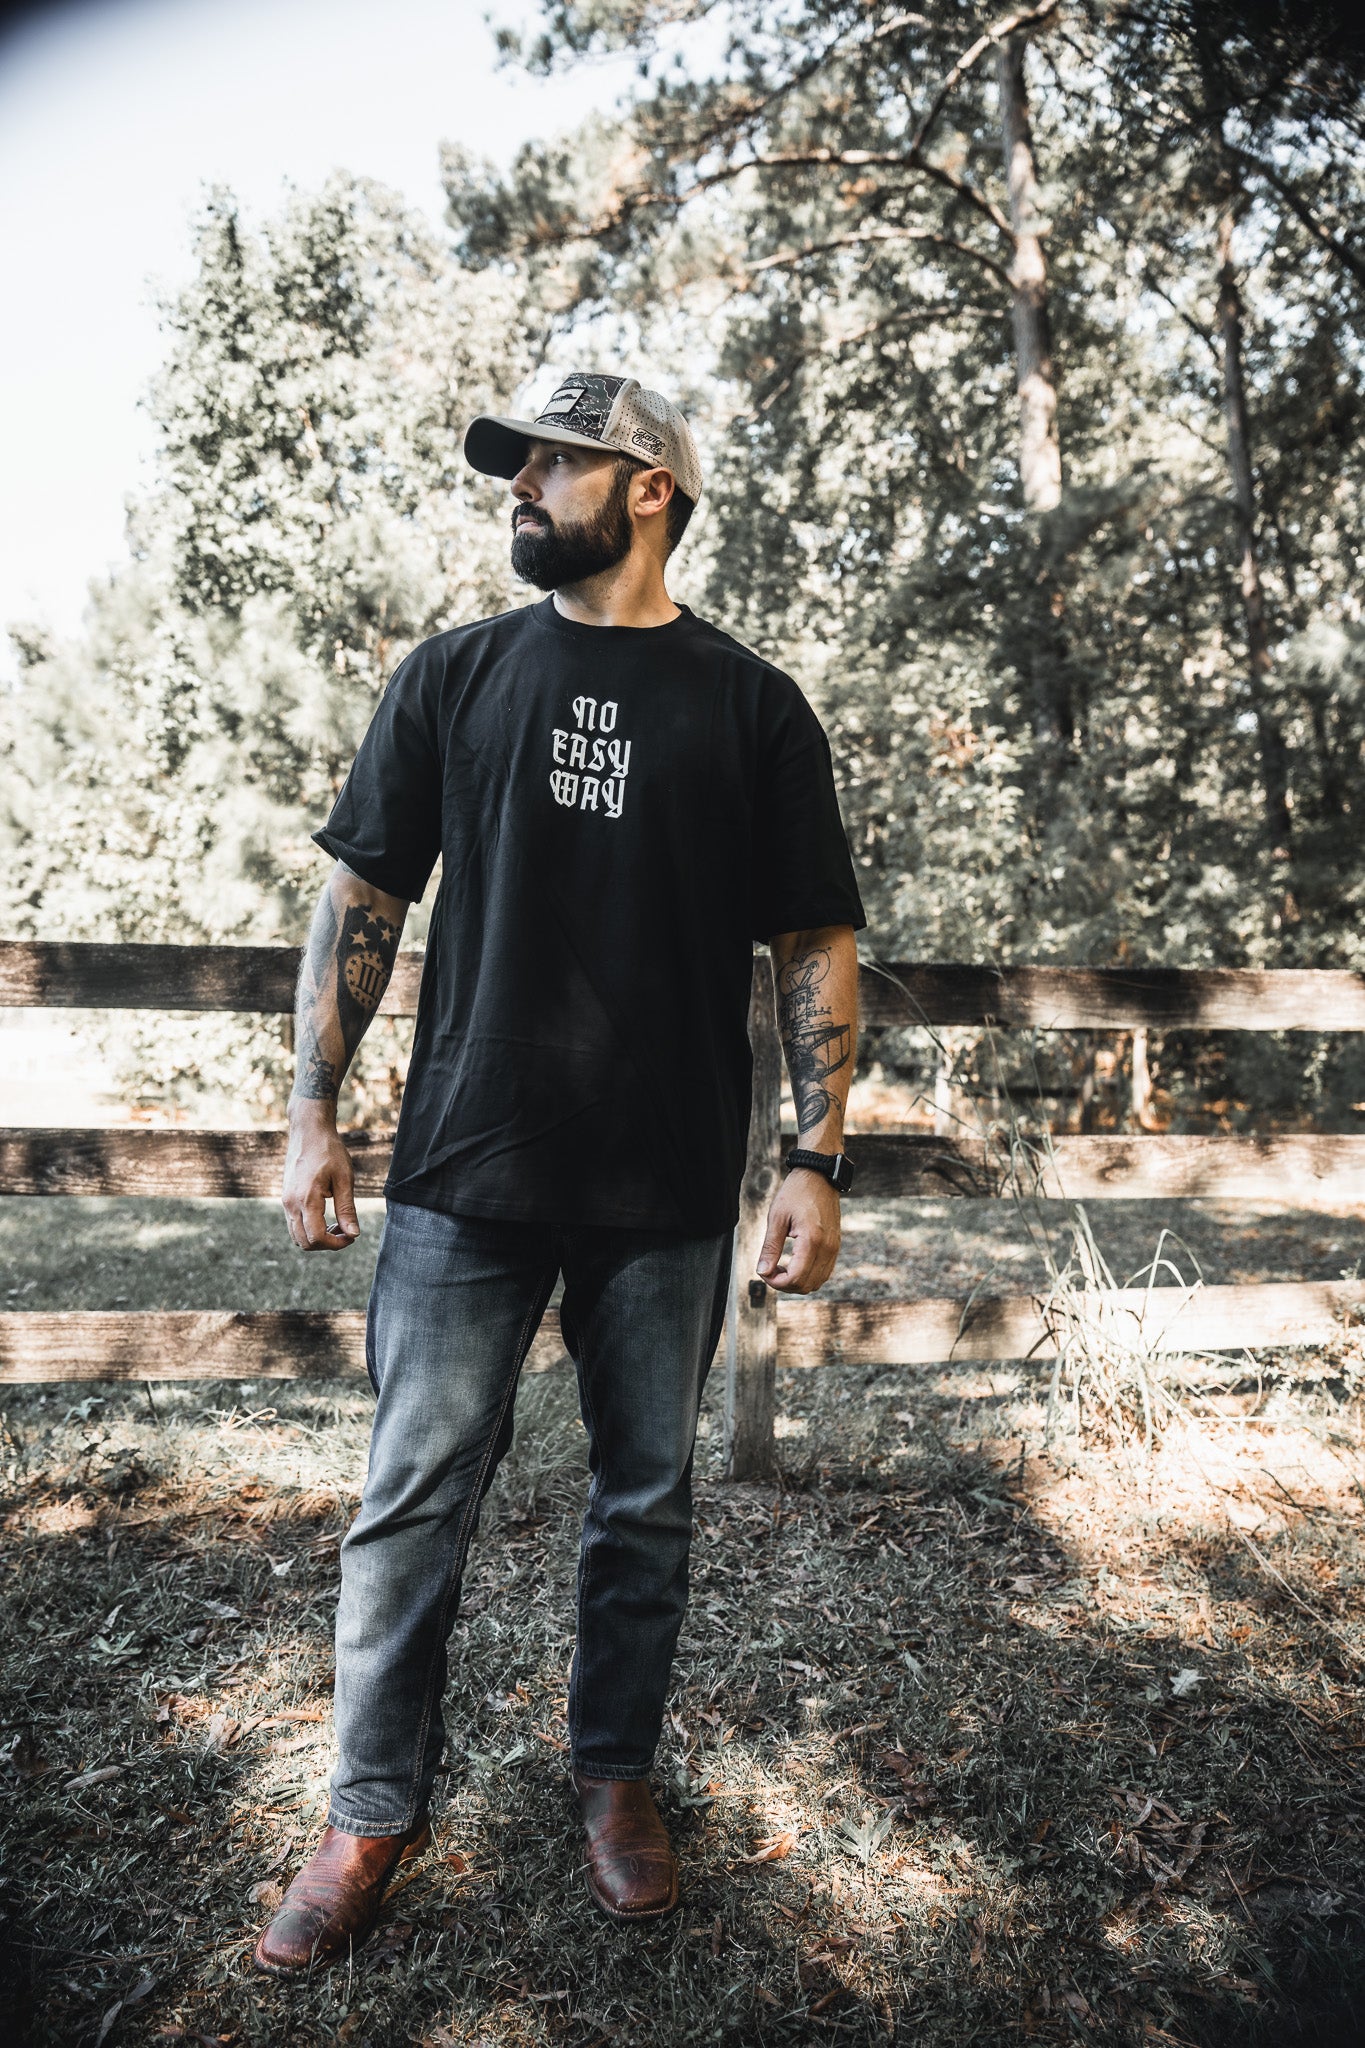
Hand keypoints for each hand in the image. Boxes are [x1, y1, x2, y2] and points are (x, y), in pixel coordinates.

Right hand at [282, 1106, 359, 1250]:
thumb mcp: (344, 1179)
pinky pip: (294, 1224)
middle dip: (327, 1244)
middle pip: (304, 1242)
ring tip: (337, 1224)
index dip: (336, 1244)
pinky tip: (325, 1217)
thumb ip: (347, 1209)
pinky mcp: (285, 1198)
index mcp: (306, 1199)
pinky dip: (309, 1229)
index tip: (352, 1236)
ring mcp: (285, 1202)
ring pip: (297, 1236)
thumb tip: (354, 1234)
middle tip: (346, 1232)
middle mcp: (290, 1204)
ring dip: (317, 1238)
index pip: (316, 1237)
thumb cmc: (329, 1151)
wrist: (308, 1131)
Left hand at [755, 1168, 840, 1293]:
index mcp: (812, 1240)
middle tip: (770, 1270)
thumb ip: (770, 1247)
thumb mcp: (777, 1217)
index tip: (764, 1272)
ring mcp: (834, 1248)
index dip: (776, 1282)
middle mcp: (827, 1248)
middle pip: (806, 1285)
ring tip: (780, 1267)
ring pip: (817, 1282)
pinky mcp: (835, 1246)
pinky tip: (793, 1263)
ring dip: (797, 1282)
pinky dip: (808, 1275)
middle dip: (785, 1284)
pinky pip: (823, 1272)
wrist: (819, 1176)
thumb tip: (763, 1271)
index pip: (796, 1278)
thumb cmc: (796, 1192)